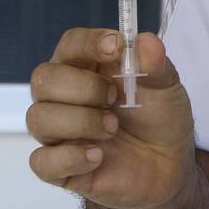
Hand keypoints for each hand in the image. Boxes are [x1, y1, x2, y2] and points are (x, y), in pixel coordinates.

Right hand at [26, 28, 195, 208]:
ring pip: (38, 118)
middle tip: (114, 98)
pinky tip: (98, 157)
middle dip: (83, 87)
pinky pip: (41, 162)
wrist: (170, 163)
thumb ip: (155, 63)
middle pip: (44, 79)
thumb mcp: (166, 86)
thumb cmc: (158, 117)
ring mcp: (57, 132)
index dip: (88, 43)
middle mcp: (63, 96)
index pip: (70, 44)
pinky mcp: (58, 167)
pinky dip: (70, 158)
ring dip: (80, 121)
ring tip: (112, 128)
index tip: (115, 47)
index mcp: (86, 67)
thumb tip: (146, 41)